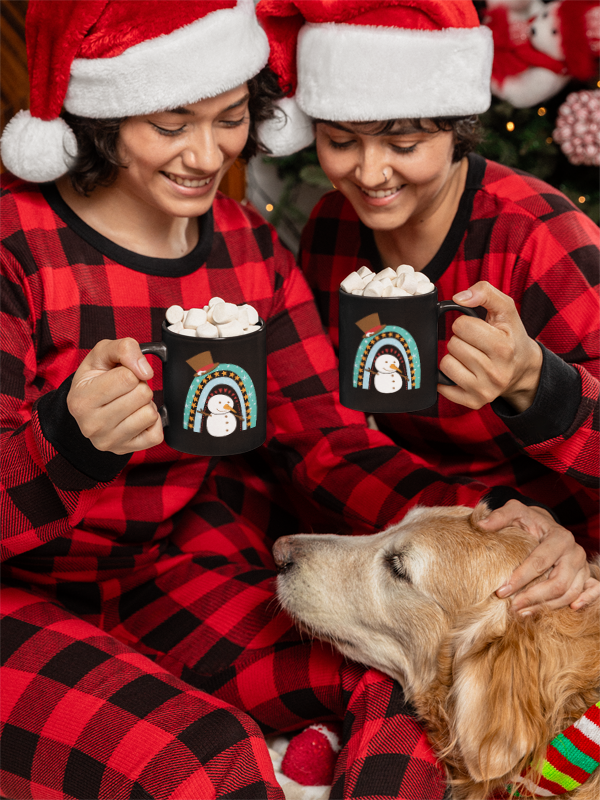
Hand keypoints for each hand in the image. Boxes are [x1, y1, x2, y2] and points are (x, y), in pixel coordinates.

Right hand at [67, 338, 162, 453]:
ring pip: (150, 414)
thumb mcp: (102, 353)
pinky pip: (156, 435)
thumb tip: (145, 371)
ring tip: (130, 404)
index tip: (120, 375)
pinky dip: (152, 423)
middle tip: (125, 391)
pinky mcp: (126, 450)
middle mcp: (92, 425)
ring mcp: (108, 441)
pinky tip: (136, 418)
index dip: (131, 371)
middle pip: (142, 394)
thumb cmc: (96, 377)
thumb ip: (124, 349)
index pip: (128, 378)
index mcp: (81, 399)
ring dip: (145, 405)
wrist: (87, 407)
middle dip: (139, 387)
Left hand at [438, 281, 542, 411]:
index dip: (465, 323)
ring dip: (454, 357)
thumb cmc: (511, 336)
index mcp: (503, 347)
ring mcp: (485, 390)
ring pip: (445, 364)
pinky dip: (447, 377)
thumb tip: (458, 298)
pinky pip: (441, 386)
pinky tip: (464, 371)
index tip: (477, 329)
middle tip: (475, 344)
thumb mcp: (505, 309)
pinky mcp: (474, 402)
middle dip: (460, 340)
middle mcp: (495, 372)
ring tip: (470, 357)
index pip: (461, 326)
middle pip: (452, 345)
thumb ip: (484, 292)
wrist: (523, 368)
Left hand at [479, 500, 599, 612]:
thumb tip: (481, 526)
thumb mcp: (514, 512)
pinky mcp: (587, 576)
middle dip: (533, 597)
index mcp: (559, 537)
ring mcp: (583, 566)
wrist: (545, 525)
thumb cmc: (528, 520)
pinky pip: (593, 592)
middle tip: (512, 607)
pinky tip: (569, 610)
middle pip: (557, 583)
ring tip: (523, 613)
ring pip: (570, 593)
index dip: (520, 578)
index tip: (501, 591)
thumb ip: (499, 517)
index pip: (539, 563)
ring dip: (547, 606)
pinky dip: (584, 602)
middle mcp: (575, 552)